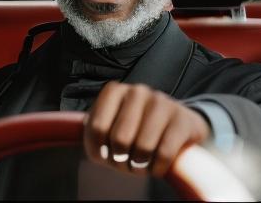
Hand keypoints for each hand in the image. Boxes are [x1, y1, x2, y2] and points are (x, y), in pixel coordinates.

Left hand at [84, 81, 210, 177]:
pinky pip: (164, 153)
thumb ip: (91, 130)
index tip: (106, 156)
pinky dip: (158, 168)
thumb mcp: (110, 128)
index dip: (99, 151)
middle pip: (120, 138)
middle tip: (126, 162)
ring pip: (143, 147)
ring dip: (140, 166)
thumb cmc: (136, 132)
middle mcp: (138, 92)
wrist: (177, 129)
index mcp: (115, 92)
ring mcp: (162, 102)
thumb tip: (76, 135)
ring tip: (141, 164)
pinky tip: (157, 166)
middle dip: (121, 160)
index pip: (97, 128)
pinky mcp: (183, 119)